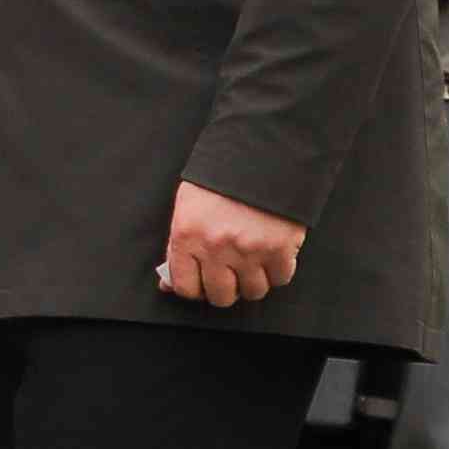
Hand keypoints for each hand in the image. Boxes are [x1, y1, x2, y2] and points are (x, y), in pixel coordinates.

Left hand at [157, 178, 304, 310]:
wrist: (261, 151)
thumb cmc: (221, 177)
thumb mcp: (188, 206)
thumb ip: (177, 247)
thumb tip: (168, 283)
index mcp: (187, 235)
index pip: (185, 287)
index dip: (196, 289)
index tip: (203, 283)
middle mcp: (215, 247)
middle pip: (220, 296)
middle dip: (225, 288)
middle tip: (230, 273)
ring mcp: (249, 250)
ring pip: (253, 291)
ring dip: (253, 280)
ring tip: (253, 261)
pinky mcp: (280, 248)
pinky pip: (280, 278)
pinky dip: (278, 270)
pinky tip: (273, 253)